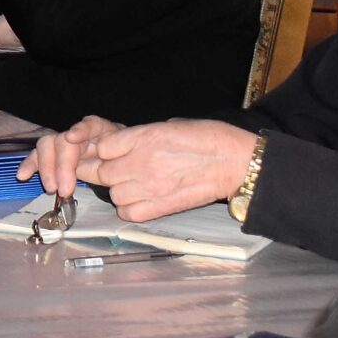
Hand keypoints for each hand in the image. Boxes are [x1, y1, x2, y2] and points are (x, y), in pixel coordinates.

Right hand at [18, 116, 123, 196]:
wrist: (121, 165)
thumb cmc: (124, 160)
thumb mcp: (127, 158)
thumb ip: (120, 159)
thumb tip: (109, 166)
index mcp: (100, 131)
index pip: (88, 125)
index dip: (79, 130)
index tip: (72, 138)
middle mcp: (78, 134)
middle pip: (62, 140)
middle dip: (60, 164)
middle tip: (63, 188)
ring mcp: (64, 144)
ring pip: (47, 146)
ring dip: (45, 168)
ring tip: (50, 188)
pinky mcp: (54, 157)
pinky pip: (38, 157)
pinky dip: (30, 165)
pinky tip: (23, 175)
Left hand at [88, 120, 257, 221]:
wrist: (235, 162)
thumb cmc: (209, 138)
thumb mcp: (170, 124)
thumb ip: (142, 136)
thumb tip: (126, 144)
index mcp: (144, 137)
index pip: (102, 147)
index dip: (105, 151)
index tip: (113, 153)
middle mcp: (141, 162)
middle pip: (102, 173)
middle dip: (108, 172)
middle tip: (122, 171)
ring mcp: (149, 187)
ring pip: (114, 195)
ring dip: (120, 191)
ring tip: (136, 186)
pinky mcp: (160, 207)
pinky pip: (128, 213)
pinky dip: (130, 209)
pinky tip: (142, 201)